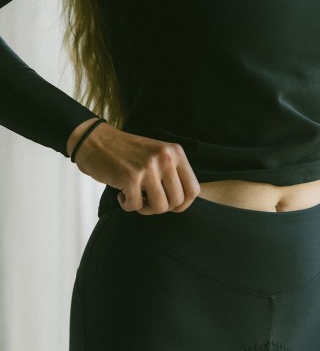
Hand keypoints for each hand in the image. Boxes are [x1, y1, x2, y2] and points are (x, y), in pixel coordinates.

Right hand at [71, 122, 200, 214]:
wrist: (94, 141)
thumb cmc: (127, 154)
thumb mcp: (158, 156)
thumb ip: (173, 174)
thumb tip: (184, 203)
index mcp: (175, 153)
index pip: (193, 190)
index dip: (183, 205)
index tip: (169, 205)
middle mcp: (165, 158)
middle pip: (176, 202)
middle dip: (161, 207)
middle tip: (146, 200)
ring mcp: (148, 167)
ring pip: (160, 207)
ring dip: (145, 209)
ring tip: (134, 198)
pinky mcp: (130, 177)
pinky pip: (136, 206)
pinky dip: (127, 205)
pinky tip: (121, 194)